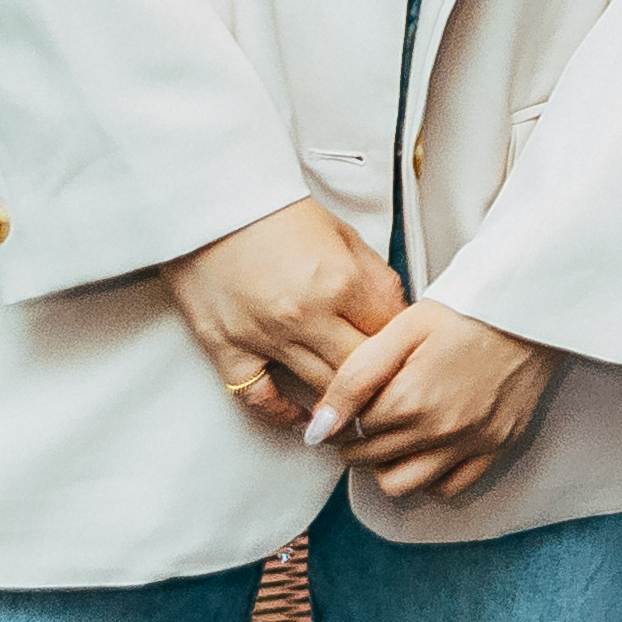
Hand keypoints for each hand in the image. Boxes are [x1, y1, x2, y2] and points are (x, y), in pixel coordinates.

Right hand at [165, 198, 401, 434]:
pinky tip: (304, 418)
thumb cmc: (277, 215)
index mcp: (341, 283)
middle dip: (382, 384)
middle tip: (393, 393)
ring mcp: (264, 337)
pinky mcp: (227, 348)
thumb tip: (401, 315)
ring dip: (343, 405)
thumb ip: (377, 279)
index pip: (392, 336)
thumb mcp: (345, 236)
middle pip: (362, 373)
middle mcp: (306, 317)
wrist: (211, 203)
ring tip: (360, 410)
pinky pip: (259, 398)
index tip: (411, 358)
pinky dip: (283, 413)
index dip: (406, 350)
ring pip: (321, 392)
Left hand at [306, 300, 562, 506]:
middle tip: (365, 418)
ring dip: (387, 465)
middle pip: (370, 459)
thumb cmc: (468, 310)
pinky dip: (431, 476)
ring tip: (392, 437)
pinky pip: (451, 487)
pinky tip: (428, 450)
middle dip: (357, 441)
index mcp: (410, 400)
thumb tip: (319, 429)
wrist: (532, 308)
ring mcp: (471, 442)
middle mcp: (440, 430)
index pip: (350, 431)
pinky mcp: (498, 445)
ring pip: (403, 484)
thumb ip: (354, 379)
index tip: (349, 403)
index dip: (342, 416)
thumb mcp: (401, 329)